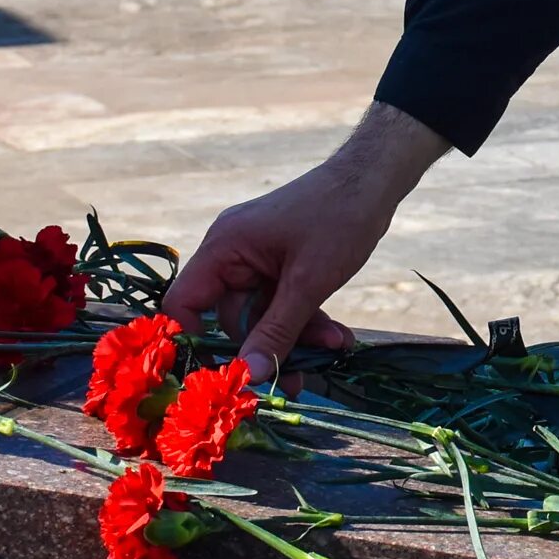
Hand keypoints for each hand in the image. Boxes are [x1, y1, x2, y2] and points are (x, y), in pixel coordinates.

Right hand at [162, 102, 447, 382]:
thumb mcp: (308, 282)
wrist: (375, 180)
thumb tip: (248, 376)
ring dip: (296, 337)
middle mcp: (232, 253)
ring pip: (263, 315)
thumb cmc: (338, 218)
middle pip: (230, 318)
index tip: (221, 374)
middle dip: (267, 347)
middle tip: (297, 378)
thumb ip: (277, 332)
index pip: (183, 303)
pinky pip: (282, 303)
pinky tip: (337, 337)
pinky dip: (305, 321)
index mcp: (224, 247)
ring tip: (334, 347)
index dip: (192, 341)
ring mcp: (257, 258)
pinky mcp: (281, 264)